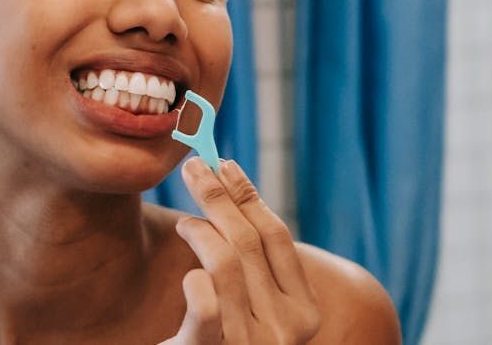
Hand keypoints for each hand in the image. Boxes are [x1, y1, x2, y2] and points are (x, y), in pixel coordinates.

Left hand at [160, 158, 320, 343]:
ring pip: (226, 264)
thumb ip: (255, 263)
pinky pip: (207, 307)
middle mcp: (285, 332)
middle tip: (192, 167)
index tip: (225, 164)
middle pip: (249, 242)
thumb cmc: (230, 342)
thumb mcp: (255, 306)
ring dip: (201, 231)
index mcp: (305, 315)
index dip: (249, 196)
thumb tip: (230, 180)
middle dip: (218, 197)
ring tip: (186, 224)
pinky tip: (189, 275)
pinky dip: (195, 281)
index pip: (277, 237)